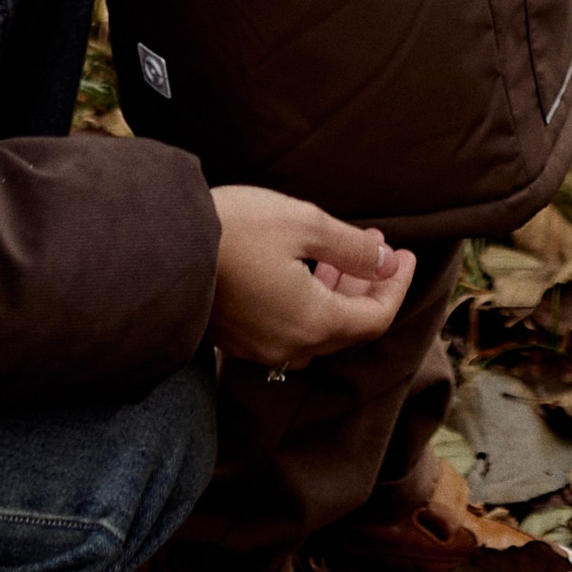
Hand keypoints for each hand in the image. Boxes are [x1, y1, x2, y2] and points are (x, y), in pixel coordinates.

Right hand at [208, 189, 416, 367]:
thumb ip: (352, 248)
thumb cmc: (238, 228)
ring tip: (346, 253)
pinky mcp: (238, 340)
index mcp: (312, 322)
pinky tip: (308, 269)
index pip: (374, 318)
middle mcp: (289, 346)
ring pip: (319, 330)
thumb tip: (386, 261)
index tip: (406, 254)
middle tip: (381, 250)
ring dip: (340, 295)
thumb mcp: (305, 224)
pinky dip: (310, 303)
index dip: (397, 286)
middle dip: (370, 289)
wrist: (165, 246)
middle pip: (348, 329)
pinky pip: (290, 330)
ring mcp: (260, 347)